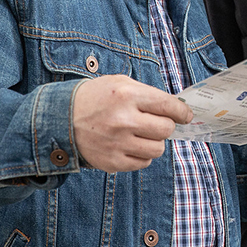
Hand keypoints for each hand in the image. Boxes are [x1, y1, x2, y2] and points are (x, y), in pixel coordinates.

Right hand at [71, 75, 192, 171]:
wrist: (61, 118)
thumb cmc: (95, 98)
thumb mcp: (120, 83)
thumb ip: (148, 94)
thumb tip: (176, 108)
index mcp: (127, 95)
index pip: (168, 106)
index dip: (182, 112)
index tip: (185, 116)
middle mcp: (123, 120)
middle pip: (166, 129)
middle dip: (166, 126)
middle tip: (156, 123)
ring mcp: (117, 143)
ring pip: (158, 149)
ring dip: (154, 142)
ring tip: (141, 134)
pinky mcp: (112, 162)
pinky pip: (143, 163)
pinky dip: (141, 155)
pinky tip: (130, 145)